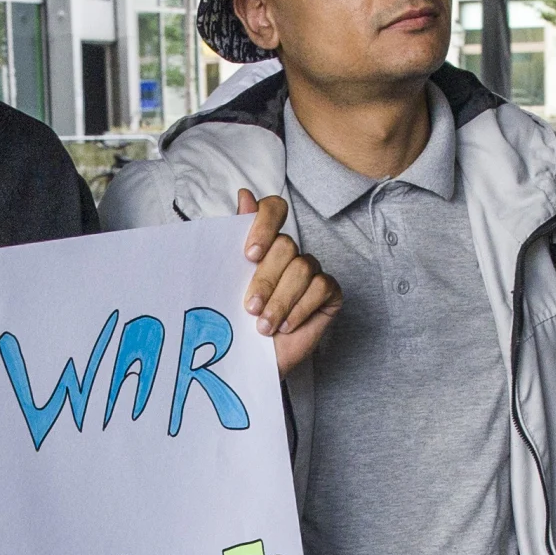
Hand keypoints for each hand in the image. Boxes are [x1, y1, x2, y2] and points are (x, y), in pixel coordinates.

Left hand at [232, 190, 340, 372]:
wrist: (251, 361)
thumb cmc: (236, 322)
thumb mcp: (227, 281)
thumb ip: (233, 238)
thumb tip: (243, 193)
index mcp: (264, 242)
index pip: (273, 209)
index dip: (265, 224)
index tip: (248, 255)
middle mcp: (289, 253)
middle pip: (286, 246)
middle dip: (265, 279)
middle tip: (250, 308)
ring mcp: (311, 271)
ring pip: (302, 268)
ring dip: (280, 301)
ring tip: (264, 327)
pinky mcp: (328, 292)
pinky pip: (321, 288)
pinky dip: (301, 308)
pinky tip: (286, 326)